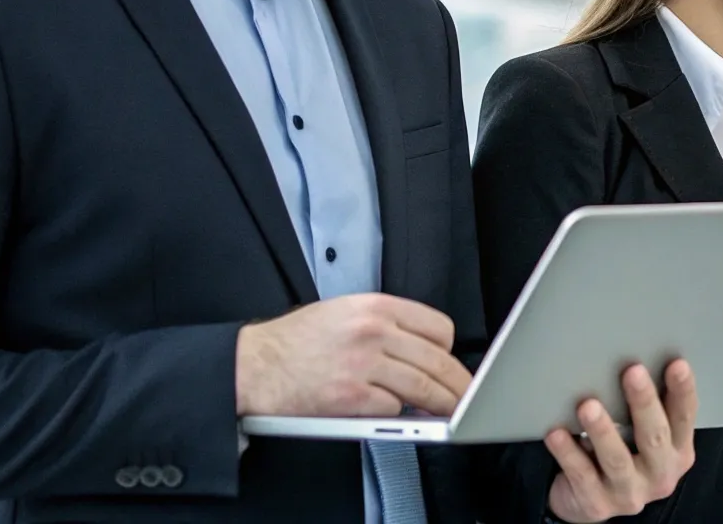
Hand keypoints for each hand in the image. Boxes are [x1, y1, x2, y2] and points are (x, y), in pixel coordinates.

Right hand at [234, 293, 471, 417]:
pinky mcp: (351, 397)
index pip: (438, 327)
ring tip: (449, 414)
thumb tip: (421, 349)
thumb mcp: (345, 311)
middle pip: (437, 361)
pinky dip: (397, 415)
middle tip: (466, 398)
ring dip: (441, 405)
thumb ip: (385, 325)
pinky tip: (394, 414)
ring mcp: (363, 364)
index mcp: (375, 307)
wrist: (256, 365)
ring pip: (423, 388)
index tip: (452, 364)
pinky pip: (393, 409)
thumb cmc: (296, 341)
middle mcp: (373, 331)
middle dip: (458, 384)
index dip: (449, 351)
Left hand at [545, 361, 697, 522]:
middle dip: (644, 403)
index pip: (684, 418)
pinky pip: (581, 474)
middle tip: (633, 372)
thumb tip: (633, 361)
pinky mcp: (597, 504)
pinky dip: (568, 453)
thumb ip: (646, 409)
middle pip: (654, 437)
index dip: (683, 391)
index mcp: (677, 452)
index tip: (677, 364)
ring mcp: (629, 493)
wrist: (593, 500)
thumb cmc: (623, 455)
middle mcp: (659, 474)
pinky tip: (557, 433)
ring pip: (617, 460)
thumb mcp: (642, 436)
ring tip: (589, 406)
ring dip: (603, 430)